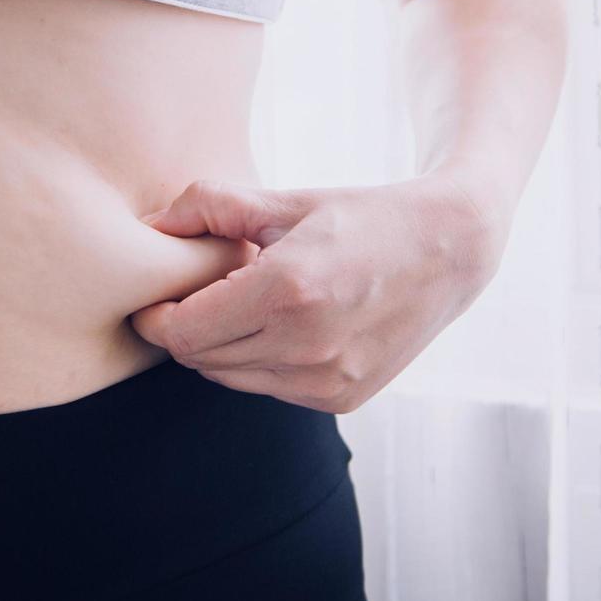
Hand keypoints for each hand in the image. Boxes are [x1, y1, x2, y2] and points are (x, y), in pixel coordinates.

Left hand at [127, 177, 508, 413]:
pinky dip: (259, 361)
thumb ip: (211, 206)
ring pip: (229, 378)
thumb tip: (150, 225)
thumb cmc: (361, 217)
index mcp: (287, 292)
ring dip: (223, 346)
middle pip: (200, 359)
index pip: (182, 333)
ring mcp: (327, 380)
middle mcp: (307, 345)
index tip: (157, 297)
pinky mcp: (341, 399)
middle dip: (188, 328)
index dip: (156, 318)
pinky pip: (268, 388)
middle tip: (204, 293)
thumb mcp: (285, 202)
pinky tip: (284, 325)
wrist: (450, 249)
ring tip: (248, 304)